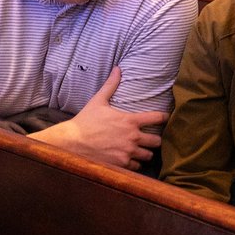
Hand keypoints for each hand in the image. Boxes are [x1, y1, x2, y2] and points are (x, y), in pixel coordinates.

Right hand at [35, 67, 169, 170]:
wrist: (71, 142)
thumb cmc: (85, 121)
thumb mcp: (98, 101)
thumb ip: (111, 85)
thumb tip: (118, 68)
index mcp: (130, 121)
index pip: (157, 118)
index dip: (163, 117)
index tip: (163, 118)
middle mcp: (132, 137)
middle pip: (157, 141)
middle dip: (154, 140)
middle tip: (149, 139)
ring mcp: (128, 152)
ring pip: (148, 156)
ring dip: (145, 153)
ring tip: (139, 150)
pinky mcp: (121, 165)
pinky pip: (136, 167)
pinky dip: (135, 164)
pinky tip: (128, 159)